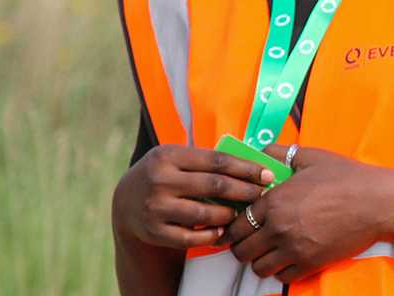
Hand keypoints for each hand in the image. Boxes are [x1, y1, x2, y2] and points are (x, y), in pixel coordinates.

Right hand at [112, 144, 274, 248]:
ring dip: (229, 214)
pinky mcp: (154, 231)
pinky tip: (222, 229)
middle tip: (262, 195)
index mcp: (168, 155)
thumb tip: (254, 166)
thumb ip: (207, 161)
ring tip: (242, 213)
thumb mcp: (176, 158)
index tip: (267, 175)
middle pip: (215, 185)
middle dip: (244, 191)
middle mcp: (159, 180)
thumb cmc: (165, 175)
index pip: (217, 160)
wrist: (126, 202)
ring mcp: (155, 207)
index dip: (246, 168)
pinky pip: (192, 237)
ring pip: (205, 213)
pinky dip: (211, 234)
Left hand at [224, 144, 393, 282]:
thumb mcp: (310, 157)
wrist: (378, 202)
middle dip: (243, 245)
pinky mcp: (311, 263)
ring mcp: (294, 249)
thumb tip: (257, 151)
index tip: (239, 226)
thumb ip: (278, 154)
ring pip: (259, 267)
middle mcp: (278, 228)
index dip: (233, 226)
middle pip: (241, 250)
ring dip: (260, 260)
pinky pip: (282, 277)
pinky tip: (289, 257)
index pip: (236, 224)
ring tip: (270, 250)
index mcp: (274, 201)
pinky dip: (282, 270)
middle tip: (252, 239)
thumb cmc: (346, 177)